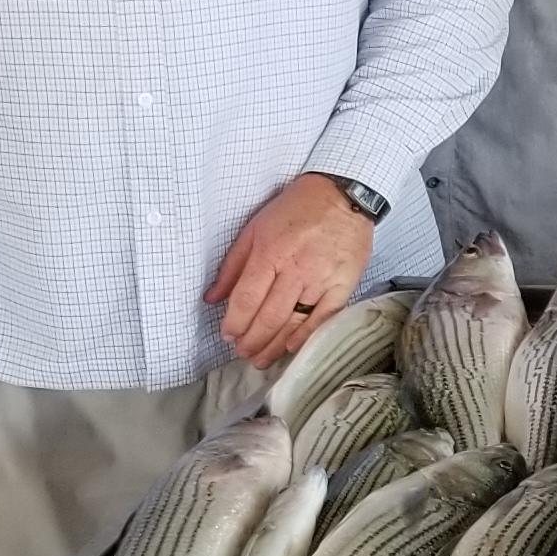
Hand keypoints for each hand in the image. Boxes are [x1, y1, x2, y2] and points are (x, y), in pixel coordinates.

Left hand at [207, 175, 375, 368]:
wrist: (343, 197)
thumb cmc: (296, 210)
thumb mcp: (255, 228)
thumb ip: (233, 265)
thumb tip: (212, 297)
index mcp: (271, 252)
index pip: (247, 298)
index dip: (234, 322)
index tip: (227, 335)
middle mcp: (296, 269)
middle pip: (269, 316)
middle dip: (251, 340)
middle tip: (242, 352)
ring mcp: (322, 280)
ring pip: (294, 323)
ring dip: (273, 346)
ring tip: (260, 359)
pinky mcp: (343, 286)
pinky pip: (322, 319)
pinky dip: (305, 337)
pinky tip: (290, 349)